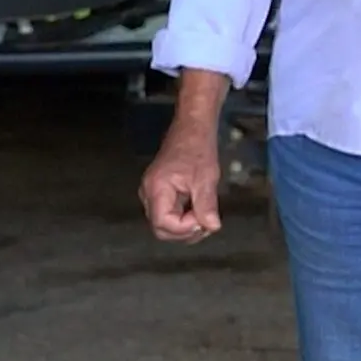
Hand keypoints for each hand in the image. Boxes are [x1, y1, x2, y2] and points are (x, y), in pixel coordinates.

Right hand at [139, 122, 224, 243]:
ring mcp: (152, 194)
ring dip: (185, 227)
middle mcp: (148, 195)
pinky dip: (183, 217)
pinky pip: (168, 213)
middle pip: (161, 228)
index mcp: (156, 190)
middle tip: (206, 223)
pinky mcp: (159, 193)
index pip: (163, 223)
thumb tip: (212, 227)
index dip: (184, 228)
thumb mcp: (206, 177)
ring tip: (205, 217)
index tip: (203, 220)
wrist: (192, 128)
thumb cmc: (198, 148)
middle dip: (185, 231)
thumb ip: (206, 204)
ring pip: (164, 223)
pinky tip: (198, 210)